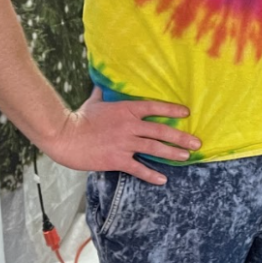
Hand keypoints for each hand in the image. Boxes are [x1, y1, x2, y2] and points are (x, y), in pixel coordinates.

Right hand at [43, 87, 200, 185]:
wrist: (65, 136)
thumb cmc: (79, 118)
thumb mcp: (94, 102)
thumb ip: (103, 94)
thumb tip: (103, 83)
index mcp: (126, 109)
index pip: (155, 108)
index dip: (172, 110)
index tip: (186, 113)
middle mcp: (129, 126)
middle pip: (161, 131)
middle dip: (181, 137)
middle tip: (196, 143)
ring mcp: (124, 143)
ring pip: (155, 148)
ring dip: (173, 154)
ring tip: (186, 157)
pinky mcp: (117, 160)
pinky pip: (139, 168)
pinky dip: (151, 175)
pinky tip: (162, 179)